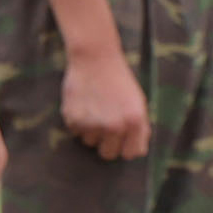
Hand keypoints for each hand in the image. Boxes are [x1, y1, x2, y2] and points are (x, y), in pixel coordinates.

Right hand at [61, 47, 151, 162]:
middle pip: (108, 154)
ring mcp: (93, 124)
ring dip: (91, 131)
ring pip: (89, 142)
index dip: (125, 146)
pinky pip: (75, 132)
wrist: (94, 58)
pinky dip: (78, 122)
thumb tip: (134, 152)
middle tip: (105, 126)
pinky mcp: (73, 119)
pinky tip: (83, 104)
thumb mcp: (138, 102)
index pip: (130, 154)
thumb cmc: (118, 80)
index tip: (122, 138)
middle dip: (107, 144)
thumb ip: (139, 128)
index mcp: (134, 122)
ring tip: (94, 109)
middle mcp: (114, 126)